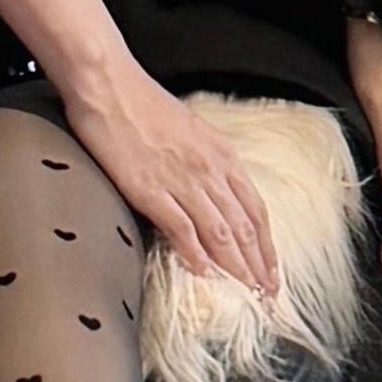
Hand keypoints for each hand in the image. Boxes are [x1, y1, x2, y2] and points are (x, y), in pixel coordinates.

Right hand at [53, 49, 286, 297]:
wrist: (109, 84)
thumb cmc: (142, 103)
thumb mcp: (189, 131)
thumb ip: (204, 162)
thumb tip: (211, 193)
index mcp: (221, 154)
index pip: (256, 210)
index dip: (267, 246)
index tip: (272, 272)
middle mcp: (209, 169)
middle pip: (244, 228)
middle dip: (259, 266)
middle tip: (268, 297)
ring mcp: (182, 180)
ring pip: (221, 233)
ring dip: (236, 268)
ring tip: (245, 295)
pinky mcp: (151, 189)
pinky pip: (181, 229)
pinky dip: (195, 255)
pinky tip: (204, 274)